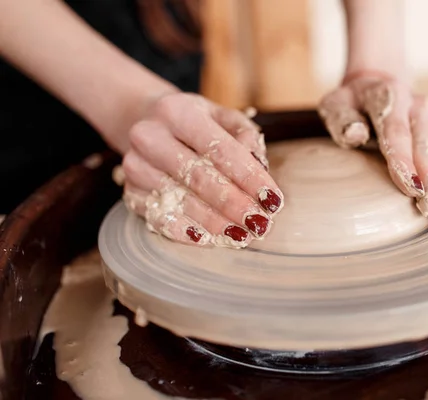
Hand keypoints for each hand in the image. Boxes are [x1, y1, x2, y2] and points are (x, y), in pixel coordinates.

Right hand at [118, 92, 283, 247]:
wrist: (144, 120)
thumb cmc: (195, 123)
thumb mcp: (222, 117)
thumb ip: (246, 137)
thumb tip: (259, 166)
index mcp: (177, 111)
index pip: (221, 149)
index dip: (249, 178)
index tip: (273, 200)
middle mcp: (150, 135)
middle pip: (198, 177)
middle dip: (234, 204)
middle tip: (260, 224)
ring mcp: (134, 164)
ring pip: (178, 199)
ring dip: (213, 222)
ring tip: (241, 235)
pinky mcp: (128, 189)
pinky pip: (155, 216)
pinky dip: (182, 230)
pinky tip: (206, 239)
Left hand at [318, 71, 427, 222]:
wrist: (378, 83)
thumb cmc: (352, 103)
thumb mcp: (337, 105)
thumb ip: (342, 120)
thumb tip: (354, 134)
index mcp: (388, 97)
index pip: (396, 132)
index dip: (404, 161)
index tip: (411, 188)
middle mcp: (417, 105)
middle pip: (426, 146)